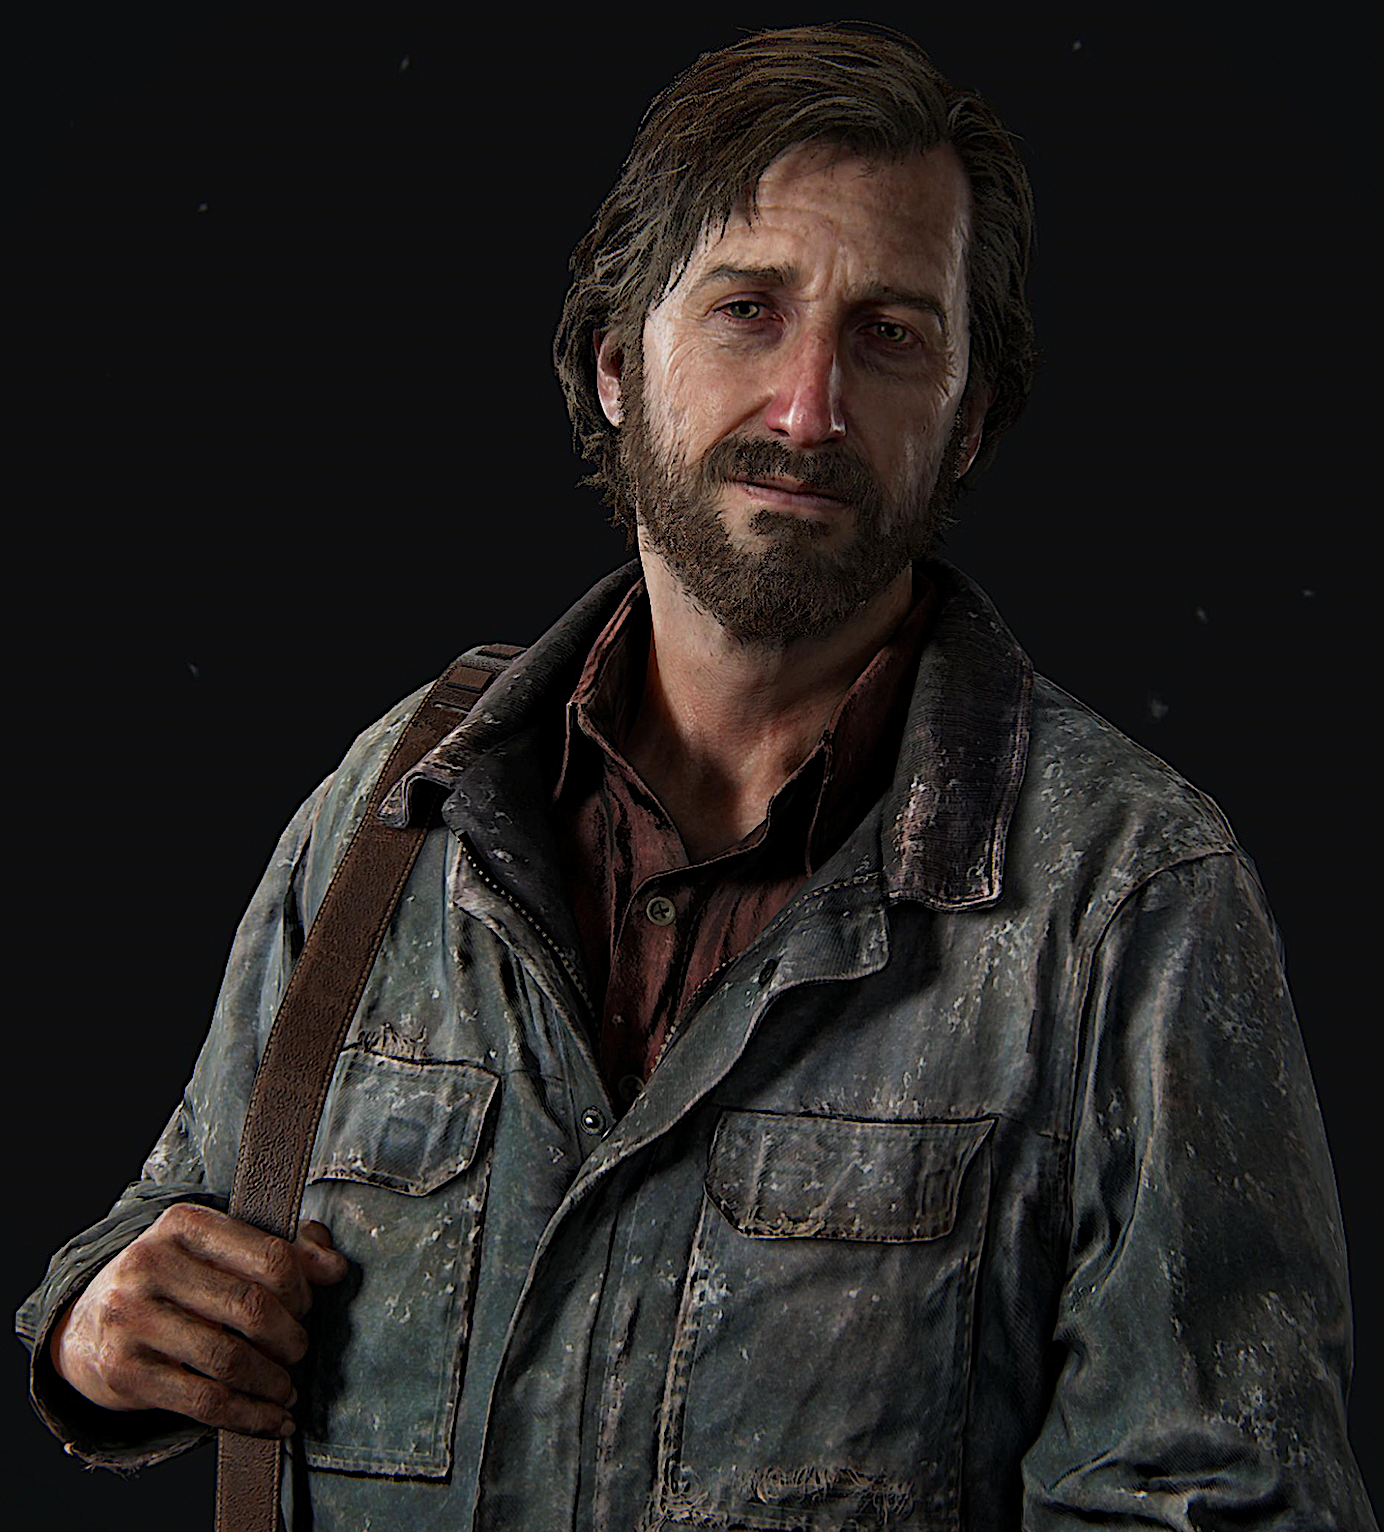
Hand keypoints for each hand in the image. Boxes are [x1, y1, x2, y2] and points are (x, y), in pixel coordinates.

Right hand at [49, 1203, 349, 1438]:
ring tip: (287, 1387)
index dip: (302, 1290)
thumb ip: (283, 1250)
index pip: (269, 1256)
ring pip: (229, 1359)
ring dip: (273, 1381)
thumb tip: (336, 1268)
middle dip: (290, 1337)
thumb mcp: (219, 1250)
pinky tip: (273, 1419)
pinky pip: (204, 1402)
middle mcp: (151, 1264)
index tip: (307, 1308)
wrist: (87, 1324)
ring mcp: (132, 1319)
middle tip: (299, 1350)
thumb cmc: (175, 1280)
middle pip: (251, 1308)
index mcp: (185, 1224)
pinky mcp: (124, 1372)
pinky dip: (249, 1416)